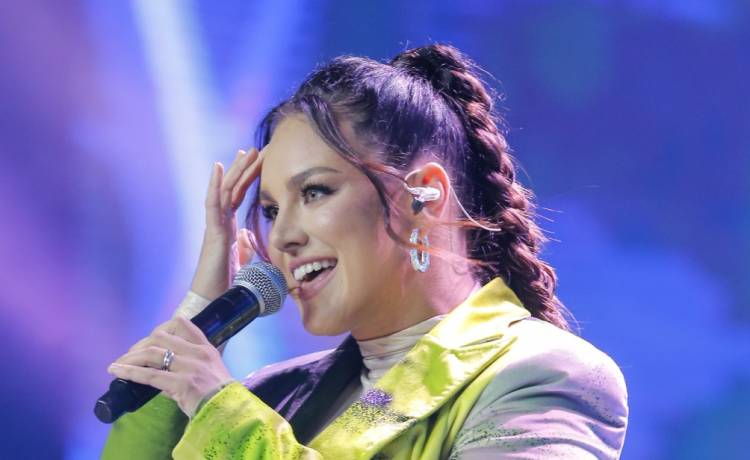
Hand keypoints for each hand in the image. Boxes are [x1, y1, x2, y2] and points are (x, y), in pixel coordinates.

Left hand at [107, 316, 232, 416]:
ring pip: (152, 353)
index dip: (163, 327)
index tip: (151, 338)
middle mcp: (197, 353)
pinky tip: (117, 371)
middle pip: (160, 337)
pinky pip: (150, 375)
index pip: (183, 324)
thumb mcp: (210, 374)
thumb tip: (162, 377)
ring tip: (117, 364)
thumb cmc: (220, 396)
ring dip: (131, 358)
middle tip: (130, 355)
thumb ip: (188, 369)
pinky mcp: (181, 383)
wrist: (229, 411)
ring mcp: (189, 367)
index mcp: (206, 349)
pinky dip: (130, 372)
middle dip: (141, 344)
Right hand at [191, 149, 262, 299]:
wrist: (216, 304)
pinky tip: (218, 167)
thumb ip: (246, 248)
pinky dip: (215, 184)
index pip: (239, 196)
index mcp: (229, 229)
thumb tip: (250, 236)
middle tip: (257, 147)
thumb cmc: (227, 287)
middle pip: (233, 188)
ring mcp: (215, 226)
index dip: (249, 178)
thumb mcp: (244, 263)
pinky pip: (213, 203)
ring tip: (248, 150)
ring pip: (226, 191)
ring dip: (237, 169)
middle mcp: (220, 224)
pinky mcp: (213, 233)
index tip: (261, 161)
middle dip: (245, 167)